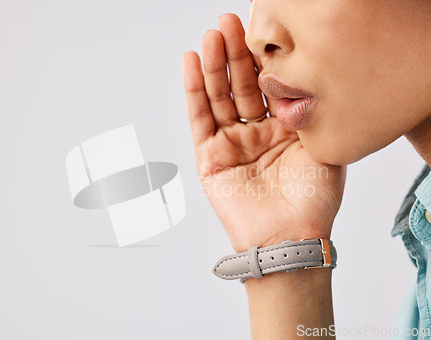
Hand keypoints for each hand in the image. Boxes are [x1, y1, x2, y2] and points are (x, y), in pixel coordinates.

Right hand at [182, 13, 345, 252]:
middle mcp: (257, 132)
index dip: (264, 57)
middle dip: (235, 54)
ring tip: (210, 36)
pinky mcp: (209, 157)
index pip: (270, 84)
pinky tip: (190, 63)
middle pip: (242, 85)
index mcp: (285, 128)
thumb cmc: (313, 199)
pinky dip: (193, 91)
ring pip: (219, 97)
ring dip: (213, 66)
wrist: (290, 237)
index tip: (259, 29)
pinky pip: (199, 119)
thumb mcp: (322, 145)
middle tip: (228, 23)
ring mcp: (232, 143)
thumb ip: (306, 110)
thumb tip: (295, 74)